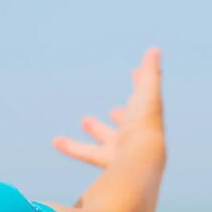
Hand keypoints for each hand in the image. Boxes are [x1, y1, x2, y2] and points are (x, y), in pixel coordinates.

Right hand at [52, 48, 164, 168]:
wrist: (140, 160)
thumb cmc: (144, 124)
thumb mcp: (147, 93)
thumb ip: (149, 73)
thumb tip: (154, 50)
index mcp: (146, 116)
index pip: (144, 97)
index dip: (141, 83)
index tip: (136, 73)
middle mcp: (135, 135)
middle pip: (127, 125)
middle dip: (120, 116)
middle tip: (113, 111)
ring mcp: (122, 150)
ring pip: (105, 140)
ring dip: (96, 130)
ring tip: (85, 121)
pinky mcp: (106, 162)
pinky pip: (85, 153)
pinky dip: (70, 147)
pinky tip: (56, 142)